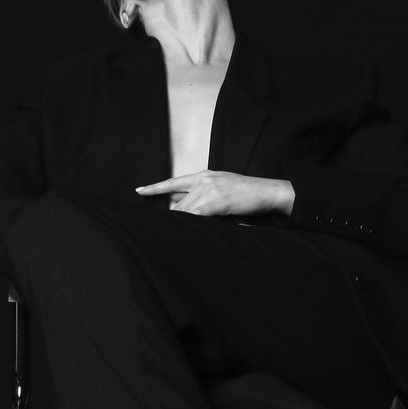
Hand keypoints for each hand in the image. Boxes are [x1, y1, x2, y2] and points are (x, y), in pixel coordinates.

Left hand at [135, 172, 294, 216]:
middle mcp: (204, 179)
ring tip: (181, 233)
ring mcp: (210, 188)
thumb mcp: (222, 188)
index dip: (155, 187)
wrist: (268, 192)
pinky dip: (190, 223)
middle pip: (178, 203)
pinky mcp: (216, 200)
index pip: (173, 182)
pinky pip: (196, 215)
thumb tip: (183, 207)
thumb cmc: (248, 194)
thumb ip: (204, 195)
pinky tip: (187, 230)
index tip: (140, 191)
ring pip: (186, 211)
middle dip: (174, 218)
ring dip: (183, 223)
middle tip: (166, 230)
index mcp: (204, 175)